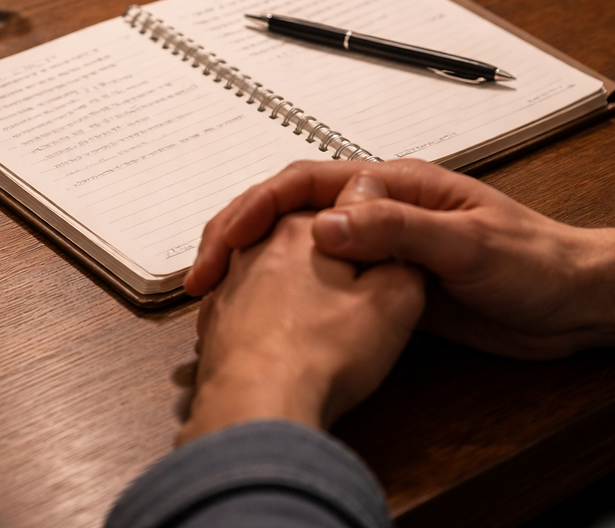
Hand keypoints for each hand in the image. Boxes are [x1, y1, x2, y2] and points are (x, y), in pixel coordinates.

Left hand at [177, 211, 423, 445]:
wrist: (257, 405)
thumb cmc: (322, 354)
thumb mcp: (394, 299)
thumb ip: (398, 248)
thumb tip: (390, 226)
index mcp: (302, 227)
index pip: (345, 208)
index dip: (372, 237)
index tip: (383, 264)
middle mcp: (258, 244)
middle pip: (307, 238)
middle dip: (332, 259)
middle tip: (356, 297)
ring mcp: (230, 281)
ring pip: (274, 269)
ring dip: (298, 287)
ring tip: (322, 325)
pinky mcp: (216, 318)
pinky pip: (249, 303)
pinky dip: (269, 317)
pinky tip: (287, 341)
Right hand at [189, 160, 600, 359]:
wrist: (573, 303)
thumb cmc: (535, 262)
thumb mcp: (467, 244)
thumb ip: (398, 229)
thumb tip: (324, 225)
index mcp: (393, 185)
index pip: (304, 184)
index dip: (255, 209)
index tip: (222, 243)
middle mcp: (378, 210)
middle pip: (288, 211)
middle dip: (238, 235)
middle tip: (202, 275)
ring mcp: (379, 247)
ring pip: (298, 246)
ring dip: (255, 264)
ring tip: (217, 295)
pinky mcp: (386, 284)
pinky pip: (323, 281)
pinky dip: (287, 293)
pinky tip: (265, 316)